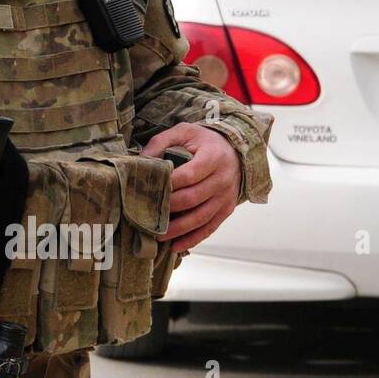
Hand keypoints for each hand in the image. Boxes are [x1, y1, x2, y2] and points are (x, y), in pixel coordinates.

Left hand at [142, 122, 241, 252]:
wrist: (235, 150)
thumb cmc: (205, 141)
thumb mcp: (184, 131)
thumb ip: (162, 141)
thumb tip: (142, 159)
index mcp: (212, 158)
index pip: (189, 175)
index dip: (169, 184)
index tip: (149, 190)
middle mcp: (222, 180)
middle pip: (193, 198)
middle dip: (169, 208)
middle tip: (147, 215)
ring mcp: (226, 197)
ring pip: (201, 217)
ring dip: (179, 229)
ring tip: (158, 235)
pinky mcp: (226, 209)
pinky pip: (210, 227)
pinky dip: (193, 238)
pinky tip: (176, 245)